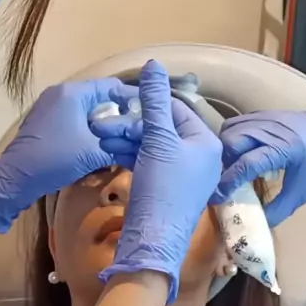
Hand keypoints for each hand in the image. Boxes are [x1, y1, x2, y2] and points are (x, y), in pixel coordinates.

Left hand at [0, 79, 136, 232]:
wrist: (16, 178)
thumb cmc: (56, 158)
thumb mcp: (94, 152)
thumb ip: (119, 144)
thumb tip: (140, 144)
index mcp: (73, 92)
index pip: (112, 87)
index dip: (134, 99)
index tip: (150, 113)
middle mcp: (61, 93)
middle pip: (100, 98)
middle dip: (120, 114)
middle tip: (138, 129)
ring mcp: (50, 107)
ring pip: (87, 111)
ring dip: (105, 124)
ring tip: (122, 139)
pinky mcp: (45, 123)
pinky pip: (75, 120)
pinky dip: (89, 130)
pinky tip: (100, 146)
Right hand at [96, 59, 222, 302]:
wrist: (152, 241)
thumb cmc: (162, 188)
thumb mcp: (158, 140)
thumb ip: (155, 101)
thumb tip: (154, 65)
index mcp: (206, 142)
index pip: (177, 109)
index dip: (147, 104)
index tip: (119, 104)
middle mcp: (199, 157)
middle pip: (162, 127)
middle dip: (130, 124)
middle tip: (101, 124)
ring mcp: (182, 175)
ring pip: (151, 145)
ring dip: (125, 138)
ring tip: (99, 136)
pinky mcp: (164, 189)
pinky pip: (147, 162)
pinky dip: (129, 155)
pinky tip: (108, 149)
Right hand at [209, 107, 305, 227]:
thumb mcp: (303, 191)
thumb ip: (279, 209)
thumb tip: (257, 224)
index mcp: (283, 148)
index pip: (246, 163)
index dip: (228, 181)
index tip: (217, 196)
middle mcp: (272, 129)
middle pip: (232, 141)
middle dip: (222, 162)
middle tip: (222, 180)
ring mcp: (268, 118)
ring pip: (231, 129)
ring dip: (224, 148)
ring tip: (227, 167)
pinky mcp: (266, 114)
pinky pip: (238, 122)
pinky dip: (231, 136)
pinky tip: (237, 152)